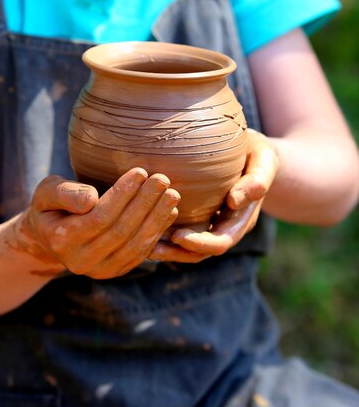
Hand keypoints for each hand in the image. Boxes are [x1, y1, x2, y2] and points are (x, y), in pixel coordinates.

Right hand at [20, 168, 179, 278]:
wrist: (51, 237)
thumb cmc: (51, 206)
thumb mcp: (47, 192)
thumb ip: (65, 193)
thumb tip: (91, 200)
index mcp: (61, 240)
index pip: (100, 217)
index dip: (122, 195)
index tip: (140, 172)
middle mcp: (81, 260)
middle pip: (121, 231)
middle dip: (145, 204)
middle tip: (163, 179)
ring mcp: (100, 270)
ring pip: (135, 244)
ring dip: (157, 219)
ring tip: (172, 194)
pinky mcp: (116, 271)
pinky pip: (141, 253)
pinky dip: (158, 232)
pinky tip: (170, 212)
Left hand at [148, 129, 278, 262]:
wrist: (253, 154)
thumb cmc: (258, 154)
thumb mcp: (263, 161)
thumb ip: (256, 180)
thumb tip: (234, 201)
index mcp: (241, 221)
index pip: (220, 242)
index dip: (199, 243)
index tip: (178, 236)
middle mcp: (224, 228)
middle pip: (200, 252)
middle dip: (176, 253)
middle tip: (151, 248)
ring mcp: (210, 225)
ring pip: (187, 248)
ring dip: (166, 250)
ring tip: (143, 246)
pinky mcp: (196, 217)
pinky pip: (179, 232)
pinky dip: (163, 234)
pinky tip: (142, 228)